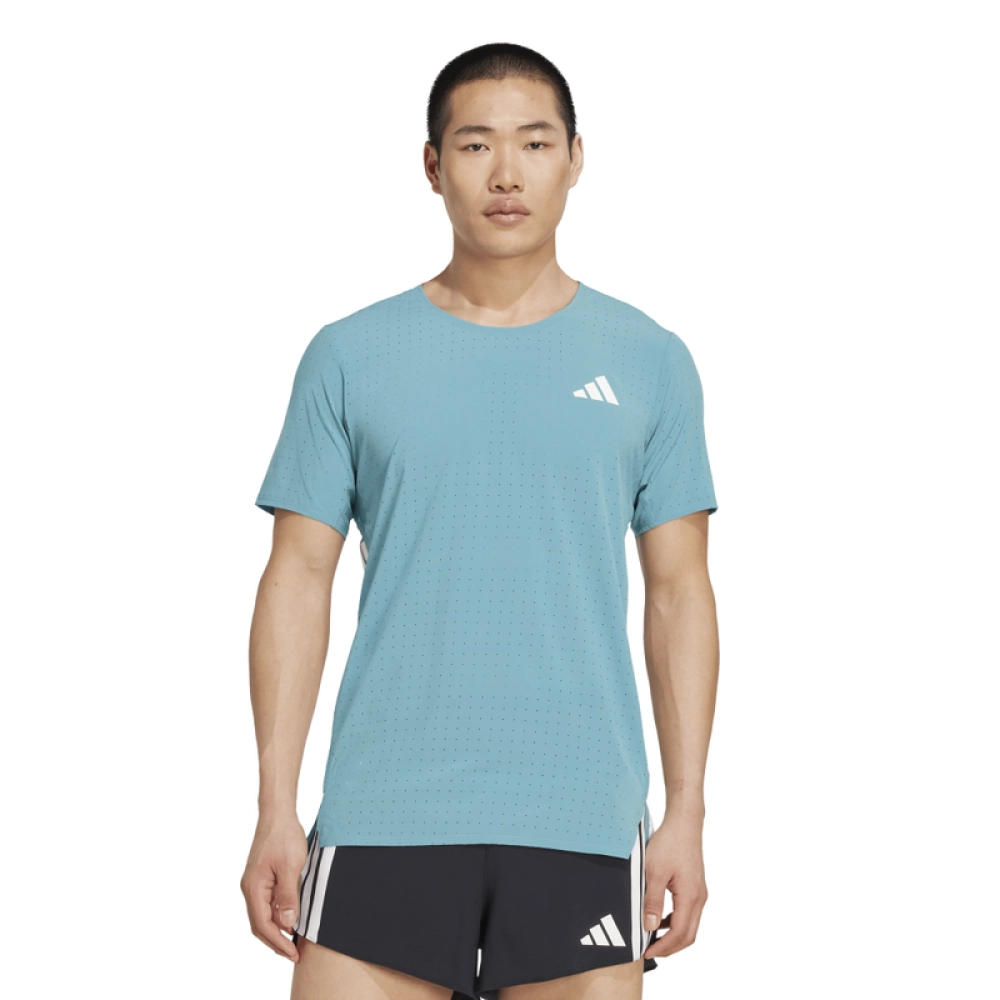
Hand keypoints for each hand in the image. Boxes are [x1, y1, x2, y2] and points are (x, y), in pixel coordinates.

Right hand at [241, 813, 307, 962]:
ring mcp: (256, 884)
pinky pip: (268, 903)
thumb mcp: (291, 867)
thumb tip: (287, 925)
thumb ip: (288, 896)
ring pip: (264, 915)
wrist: (278, 814)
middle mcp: (251, 889)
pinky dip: (278, 915)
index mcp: (254, 888)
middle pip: (261, 924)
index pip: (263, 925)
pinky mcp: (263, 878)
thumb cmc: (284, 836)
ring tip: (294, 941)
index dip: (279, 942)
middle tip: (295, 953)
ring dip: (278, 930)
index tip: (293, 953)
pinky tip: (291, 919)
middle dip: (277, 941)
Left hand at [641, 812, 707, 960]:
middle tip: (649, 950)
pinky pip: (687, 913)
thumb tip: (650, 927)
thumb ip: (653, 900)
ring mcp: (699, 893)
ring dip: (672, 935)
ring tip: (652, 938)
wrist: (684, 823)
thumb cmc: (669, 843)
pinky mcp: (695, 887)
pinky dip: (675, 922)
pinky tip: (660, 919)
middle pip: (688, 935)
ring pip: (689, 925)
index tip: (646, 952)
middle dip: (669, 947)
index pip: (679, 933)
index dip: (663, 947)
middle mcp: (699, 898)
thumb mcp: (654, 871)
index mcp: (690, 896)